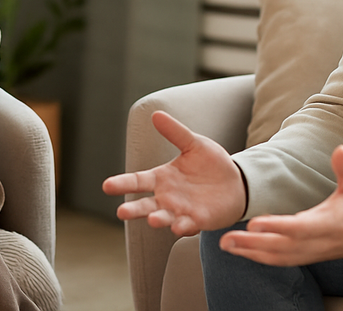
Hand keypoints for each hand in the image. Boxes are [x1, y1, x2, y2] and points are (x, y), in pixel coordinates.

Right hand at [102, 111, 246, 235]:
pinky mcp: (198, 220)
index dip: (122, 183)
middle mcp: (167, 197)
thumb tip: (156, 114)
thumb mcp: (193, 144)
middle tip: (121, 213)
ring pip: (164, 218)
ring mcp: (181, 210)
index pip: (138, 181)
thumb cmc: (211, 163)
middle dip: (134, 210)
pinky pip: (187, 225)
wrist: (236, 182)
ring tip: (153, 220)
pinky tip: (179, 226)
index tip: (106, 186)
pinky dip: (182, 227)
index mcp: (162, 178)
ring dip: (158, 220)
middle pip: (145, 205)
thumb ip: (175, 132)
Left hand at [218, 145, 342, 265]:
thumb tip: (341, 150)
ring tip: (228, 246)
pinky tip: (245, 252)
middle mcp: (320, 241)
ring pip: (280, 257)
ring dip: (253, 253)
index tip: (254, 223)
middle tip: (226, 240)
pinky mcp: (311, 255)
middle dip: (253, 245)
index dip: (277, 227)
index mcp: (330, 222)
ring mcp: (314, 251)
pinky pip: (284, 260)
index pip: (299, 228)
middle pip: (283, 247)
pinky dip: (263, 257)